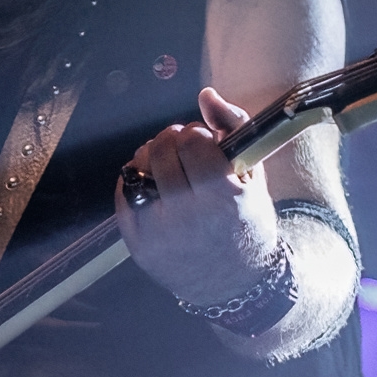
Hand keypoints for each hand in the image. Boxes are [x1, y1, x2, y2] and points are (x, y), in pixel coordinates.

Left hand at [115, 88, 280, 307]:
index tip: (204, 143)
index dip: (197, 136)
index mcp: (223, 198)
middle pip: (161, 151)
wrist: (235, 282)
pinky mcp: (138, 245)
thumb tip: (206, 95)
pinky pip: (123, 195)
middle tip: (181, 149)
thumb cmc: (247, 220)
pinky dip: (134, 181)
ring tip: (165, 166)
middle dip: (171, 140)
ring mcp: (159, 234)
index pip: (193, 142)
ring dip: (149, 157)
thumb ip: (233, 127)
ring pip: (136, 170)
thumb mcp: (253, 175)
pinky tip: (152, 184)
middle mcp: (188, 218)